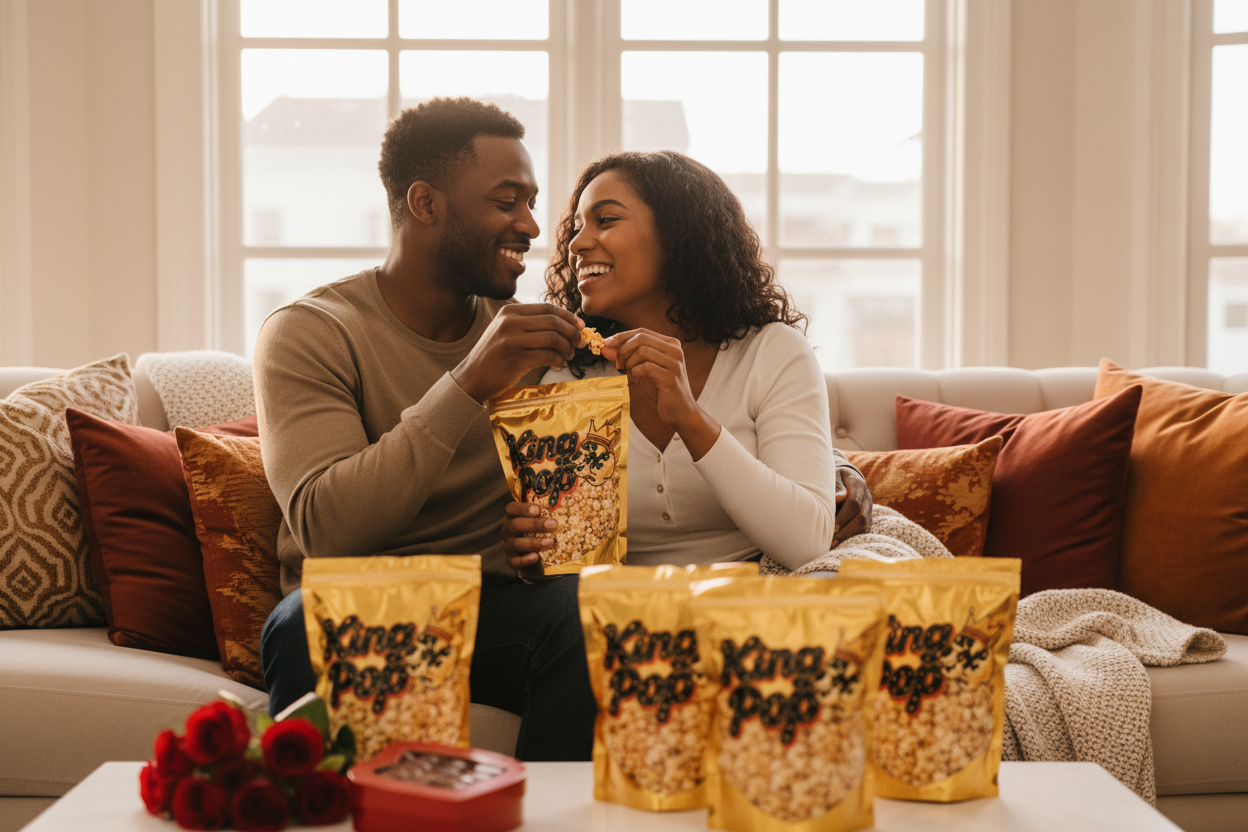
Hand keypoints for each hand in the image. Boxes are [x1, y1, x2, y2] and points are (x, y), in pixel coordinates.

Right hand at [452, 304, 583, 403]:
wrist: (471, 377)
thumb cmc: (494, 356)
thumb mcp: (506, 331)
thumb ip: (530, 324)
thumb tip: (566, 323)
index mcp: (510, 312)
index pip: (547, 308)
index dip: (568, 316)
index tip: (580, 326)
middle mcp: (510, 322)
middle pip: (553, 321)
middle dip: (572, 332)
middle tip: (580, 342)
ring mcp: (512, 340)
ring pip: (553, 338)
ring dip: (567, 348)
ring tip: (569, 356)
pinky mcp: (516, 359)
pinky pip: (547, 356)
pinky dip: (559, 360)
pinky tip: (558, 364)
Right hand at [501, 501, 555, 571]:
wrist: (536, 554)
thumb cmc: (541, 530)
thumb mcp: (543, 519)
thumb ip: (551, 511)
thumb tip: (574, 501)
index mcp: (513, 516)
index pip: (511, 508)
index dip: (523, 508)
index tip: (538, 509)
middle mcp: (508, 530)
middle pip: (515, 525)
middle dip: (535, 525)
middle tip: (553, 525)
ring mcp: (508, 545)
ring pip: (516, 543)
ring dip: (534, 542)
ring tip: (550, 542)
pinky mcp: (511, 559)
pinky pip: (514, 561)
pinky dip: (525, 560)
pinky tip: (536, 557)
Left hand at [601, 329, 701, 429]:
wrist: (680, 412)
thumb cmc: (661, 390)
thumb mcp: (641, 370)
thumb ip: (626, 357)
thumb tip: (605, 348)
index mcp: (670, 344)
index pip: (641, 332)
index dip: (622, 336)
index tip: (606, 344)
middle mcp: (675, 350)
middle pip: (641, 338)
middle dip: (623, 349)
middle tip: (618, 364)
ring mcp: (674, 363)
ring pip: (642, 351)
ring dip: (629, 363)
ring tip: (630, 375)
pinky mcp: (670, 377)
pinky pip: (645, 367)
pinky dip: (635, 373)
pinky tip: (637, 381)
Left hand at [832, 466, 872, 543]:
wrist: (847, 478)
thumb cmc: (835, 478)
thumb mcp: (834, 477)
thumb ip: (836, 487)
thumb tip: (838, 498)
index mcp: (858, 485)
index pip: (854, 503)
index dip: (843, 516)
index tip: (832, 526)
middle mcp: (867, 498)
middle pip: (861, 518)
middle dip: (846, 530)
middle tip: (831, 540)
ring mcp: (869, 509)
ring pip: (864, 526)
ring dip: (849, 537)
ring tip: (833, 545)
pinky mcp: (868, 519)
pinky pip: (864, 531)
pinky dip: (852, 539)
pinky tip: (840, 545)